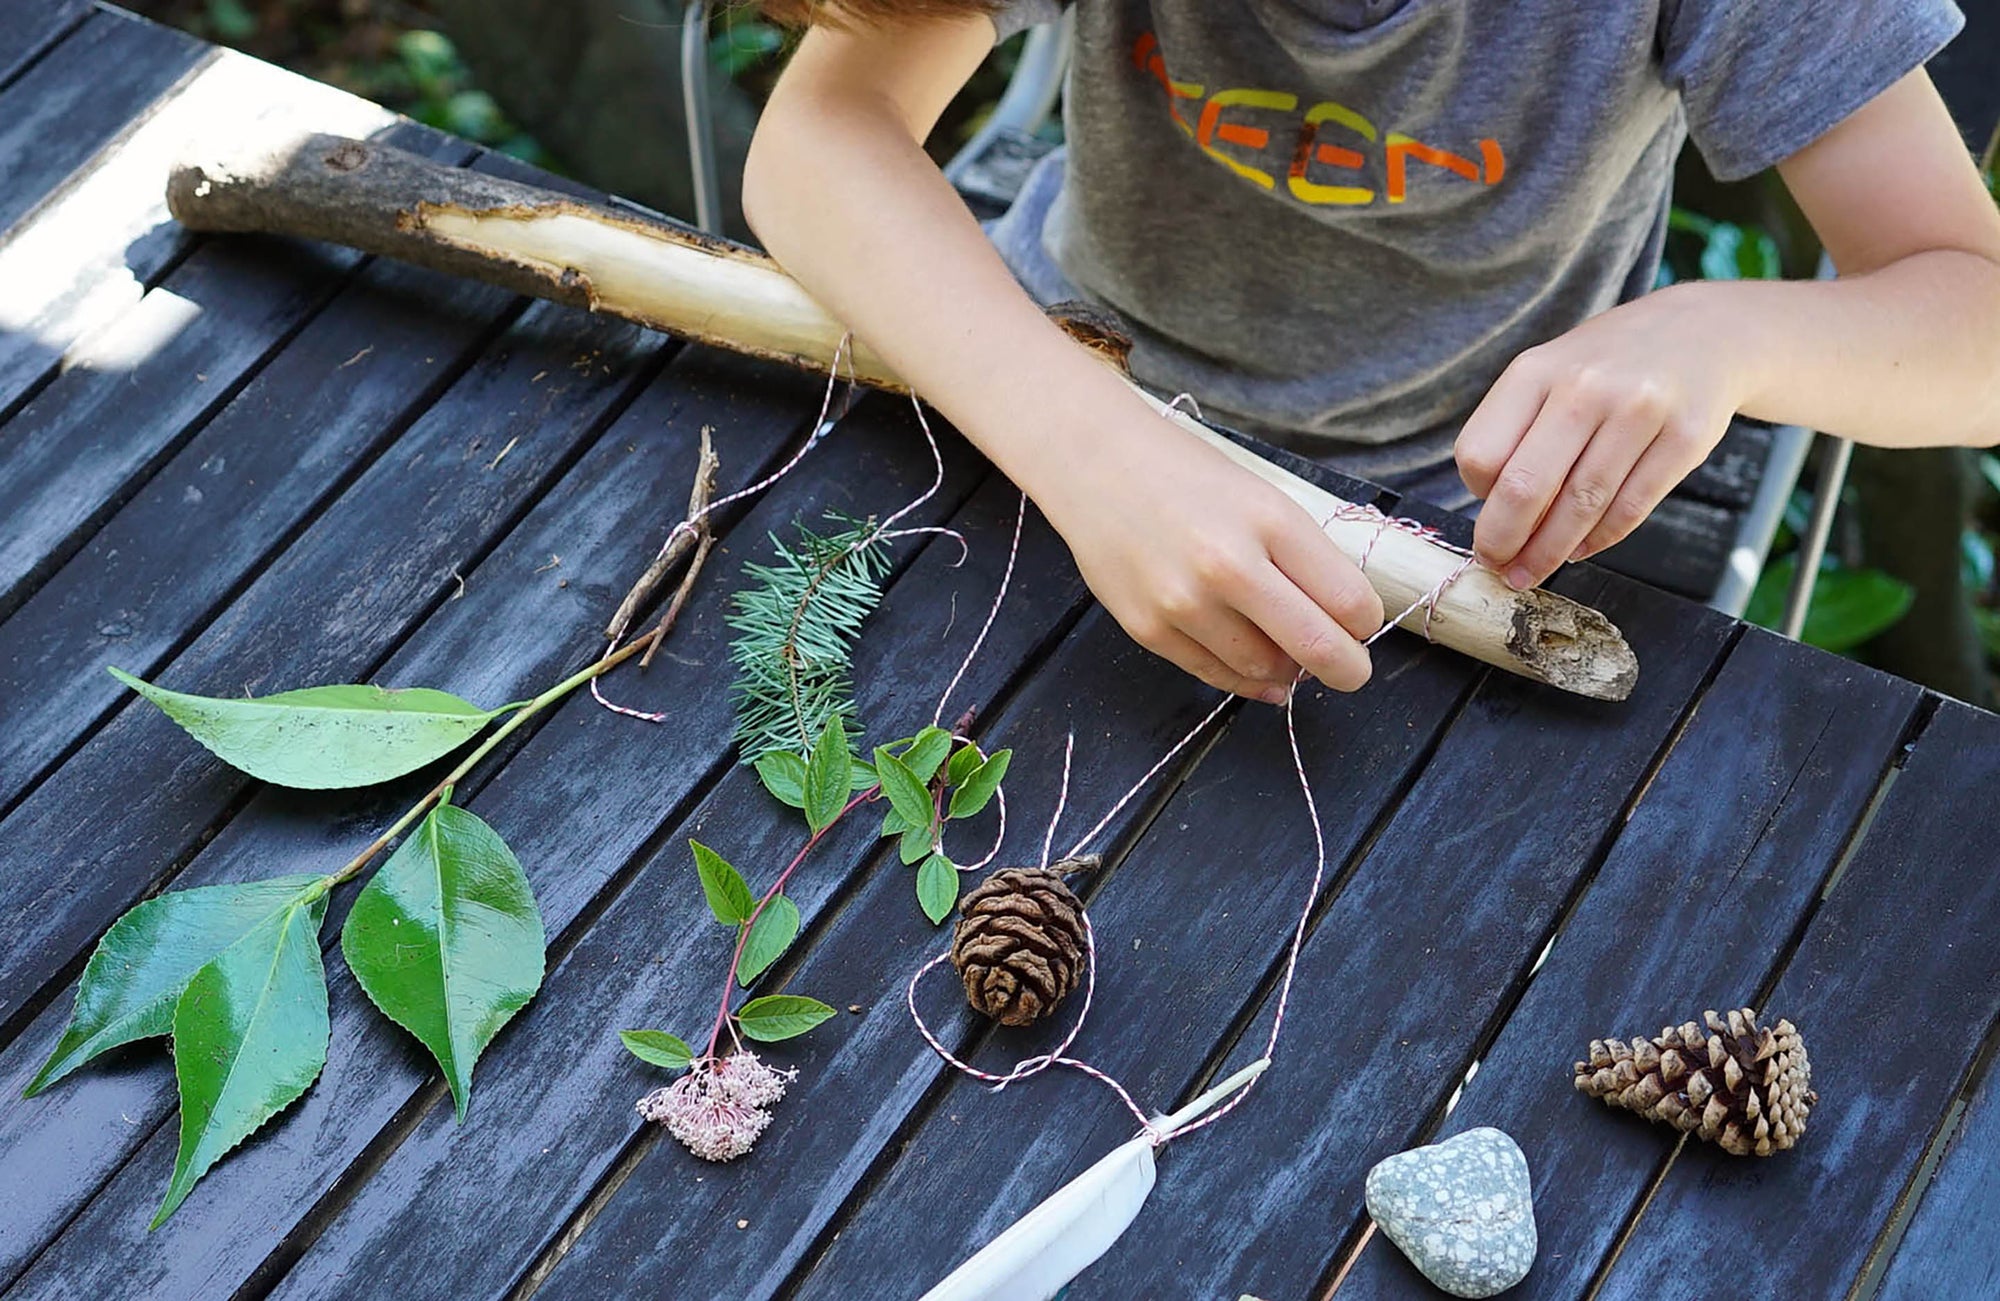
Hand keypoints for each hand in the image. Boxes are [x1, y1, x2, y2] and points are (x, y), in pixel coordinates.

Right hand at [1031, 409, 1384, 702]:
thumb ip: (1303, 556)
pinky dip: (1247, 679)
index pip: (1350, 602)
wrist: (1096, 464)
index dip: (1365, 622)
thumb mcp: (1262, 497)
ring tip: (1288, 655)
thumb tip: (1340, 624)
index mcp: (1271, 521)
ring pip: (1265, 670)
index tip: (1359, 623)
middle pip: (1317, 648)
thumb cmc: (1188, 475)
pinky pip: (1215, 674)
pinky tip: (1260, 672)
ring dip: (1288, 671)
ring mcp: (1184, 603)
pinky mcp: (1148, 629)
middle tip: (1351, 671)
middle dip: (1347, 669)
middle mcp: (1228, 566)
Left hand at [1455, 284, 1747, 588]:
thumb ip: (1518, 432)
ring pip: (1580, 506)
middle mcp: (1585, 386)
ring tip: (1531, 572)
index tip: (1486, 513)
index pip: (1480, 455)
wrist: (1704, 331)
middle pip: (1525, 487)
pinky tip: (1580, 549)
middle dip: (1504, 542)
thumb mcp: (1550, 373)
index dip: (1477, 497)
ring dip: (1548, 553)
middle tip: (1498, 568)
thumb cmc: (1609, 365)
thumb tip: (1494, 516)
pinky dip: (1598, 540)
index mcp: (1536, 370)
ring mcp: (1640, 410)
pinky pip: (1630, 509)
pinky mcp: (1685, 438)